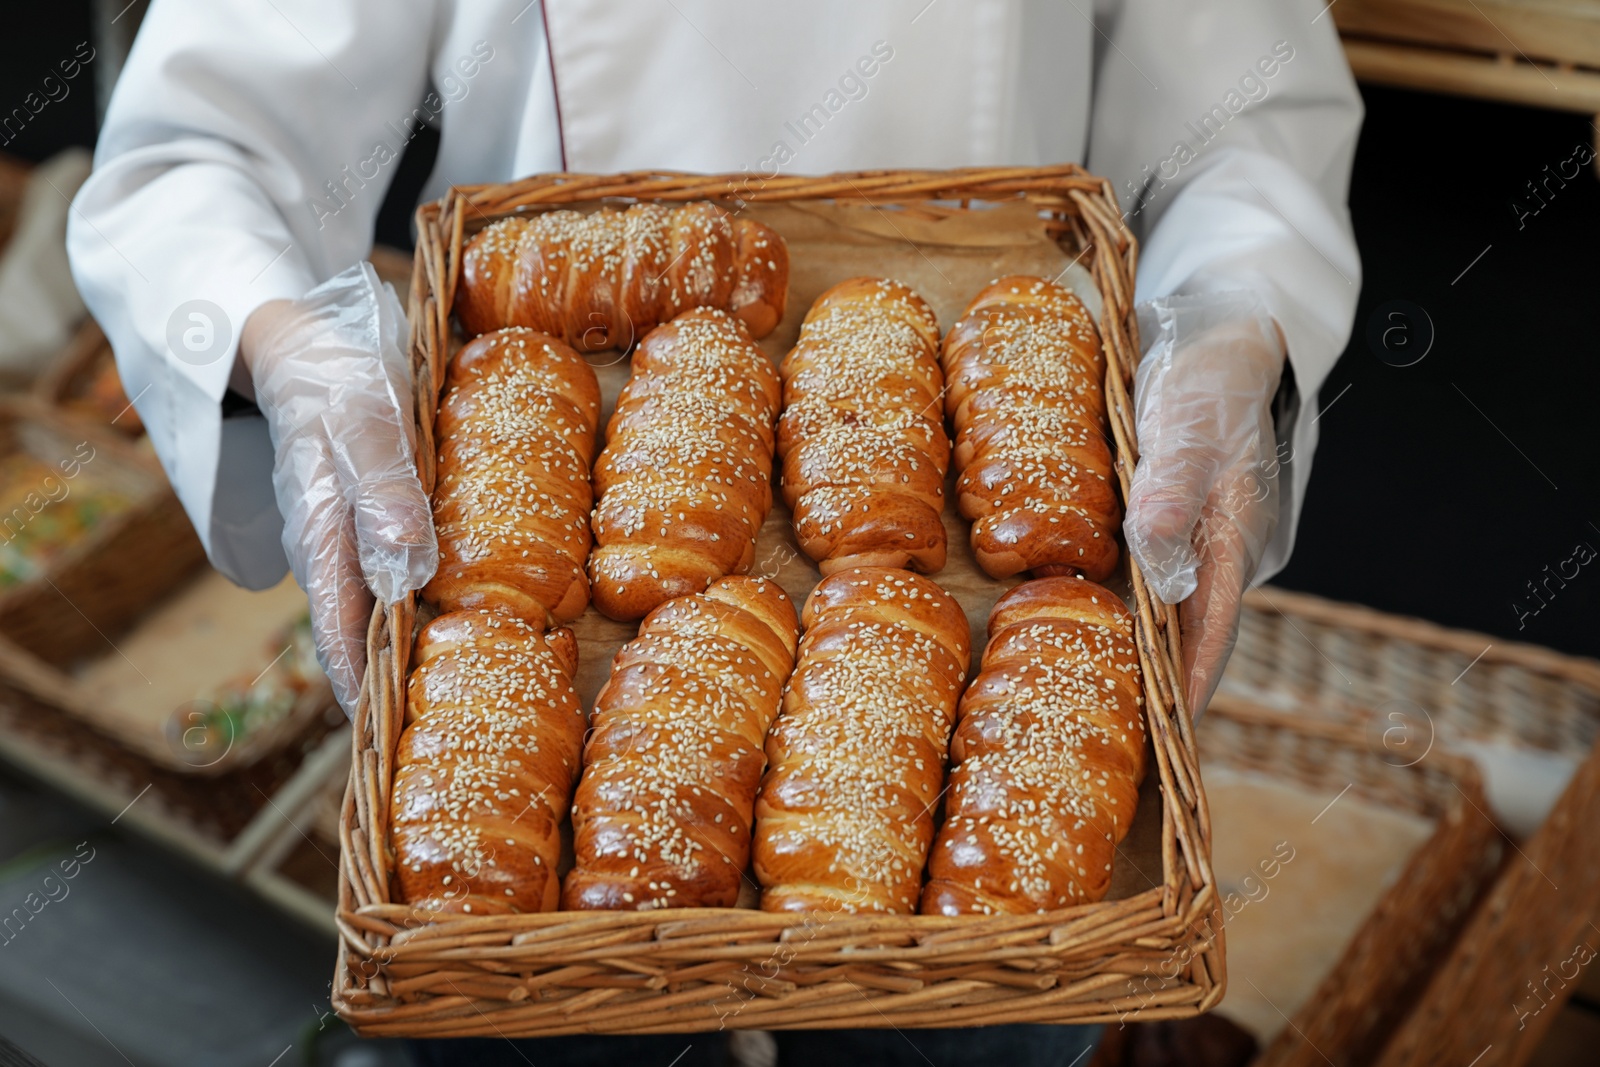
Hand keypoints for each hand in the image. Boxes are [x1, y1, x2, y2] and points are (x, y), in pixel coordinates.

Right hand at [241, 262, 436, 717]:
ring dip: (391, 649)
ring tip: (430, 697)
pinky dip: (400, 606)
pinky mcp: (355, 519)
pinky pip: (375, 576)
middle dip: (378, 683)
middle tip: (414, 737)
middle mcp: (327, 546)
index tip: (381, 734)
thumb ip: (385, 486)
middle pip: (351, 631)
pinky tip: (432, 622)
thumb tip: (406, 561)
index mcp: (325, 532)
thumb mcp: (365, 421)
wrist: (299, 342)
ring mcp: (338, 535)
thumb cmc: (336, 379)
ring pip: (364, 607)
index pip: (340, 627)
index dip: (359, 681)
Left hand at [1123, 292, 1284, 718]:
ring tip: (1112, 710)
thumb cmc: (1209, 376)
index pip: (1211, 629)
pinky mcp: (1179, 523)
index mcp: (1235, 536)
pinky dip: (1134, 614)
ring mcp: (1203, 540)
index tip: (1164, 738)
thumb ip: (1173, 486)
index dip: (1187, 684)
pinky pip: (1157, 583)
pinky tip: (1103, 635)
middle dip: (1165, 688)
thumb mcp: (1188, 422)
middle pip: (1195, 634)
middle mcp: (1222, 549)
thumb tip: (1156, 556)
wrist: (1228, 332)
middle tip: (1129, 748)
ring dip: (1147, 656)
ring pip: (1174, 613)